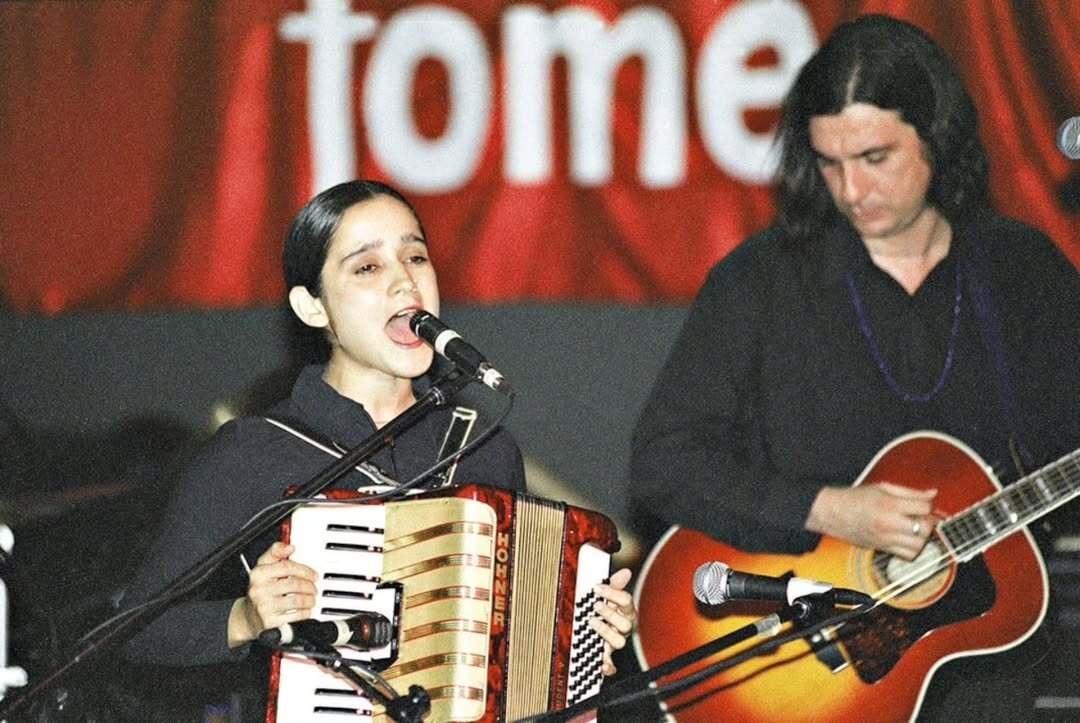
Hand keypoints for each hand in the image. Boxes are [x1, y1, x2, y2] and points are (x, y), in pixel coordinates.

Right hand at [228, 541, 317, 646]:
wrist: (248, 617)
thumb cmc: (261, 589)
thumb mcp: (263, 567)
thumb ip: (276, 553)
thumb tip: (290, 546)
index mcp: (258, 574)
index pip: (287, 567)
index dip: (304, 570)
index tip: (313, 574)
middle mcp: (259, 590)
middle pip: (294, 584)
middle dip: (309, 586)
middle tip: (314, 588)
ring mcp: (264, 607)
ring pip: (297, 600)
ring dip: (309, 599)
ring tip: (312, 599)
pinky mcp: (270, 623)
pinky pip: (295, 616)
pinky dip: (305, 612)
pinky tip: (306, 610)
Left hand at [590, 567, 636, 675]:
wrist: (594, 632)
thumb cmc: (603, 612)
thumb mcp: (607, 597)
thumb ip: (614, 585)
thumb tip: (626, 572)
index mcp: (625, 612)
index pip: (627, 601)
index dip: (613, 594)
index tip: (597, 588)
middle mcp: (622, 628)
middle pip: (626, 624)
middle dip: (610, 614)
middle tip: (596, 606)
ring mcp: (614, 642)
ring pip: (619, 642)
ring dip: (605, 632)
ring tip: (591, 622)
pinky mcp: (606, 656)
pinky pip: (611, 665)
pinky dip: (607, 666)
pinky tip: (601, 663)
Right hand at [806, 482, 936, 559]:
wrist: (833, 513)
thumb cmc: (855, 498)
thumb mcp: (883, 487)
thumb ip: (910, 492)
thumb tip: (933, 494)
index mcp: (890, 504)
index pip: (924, 507)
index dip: (928, 504)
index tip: (923, 503)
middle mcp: (889, 523)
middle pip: (925, 527)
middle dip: (927, 521)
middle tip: (920, 516)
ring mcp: (886, 538)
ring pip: (919, 544)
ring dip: (922, 536)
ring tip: (914, 528)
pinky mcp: (883, 548)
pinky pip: (908, 555)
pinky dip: (914, 549)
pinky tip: (907, 539)